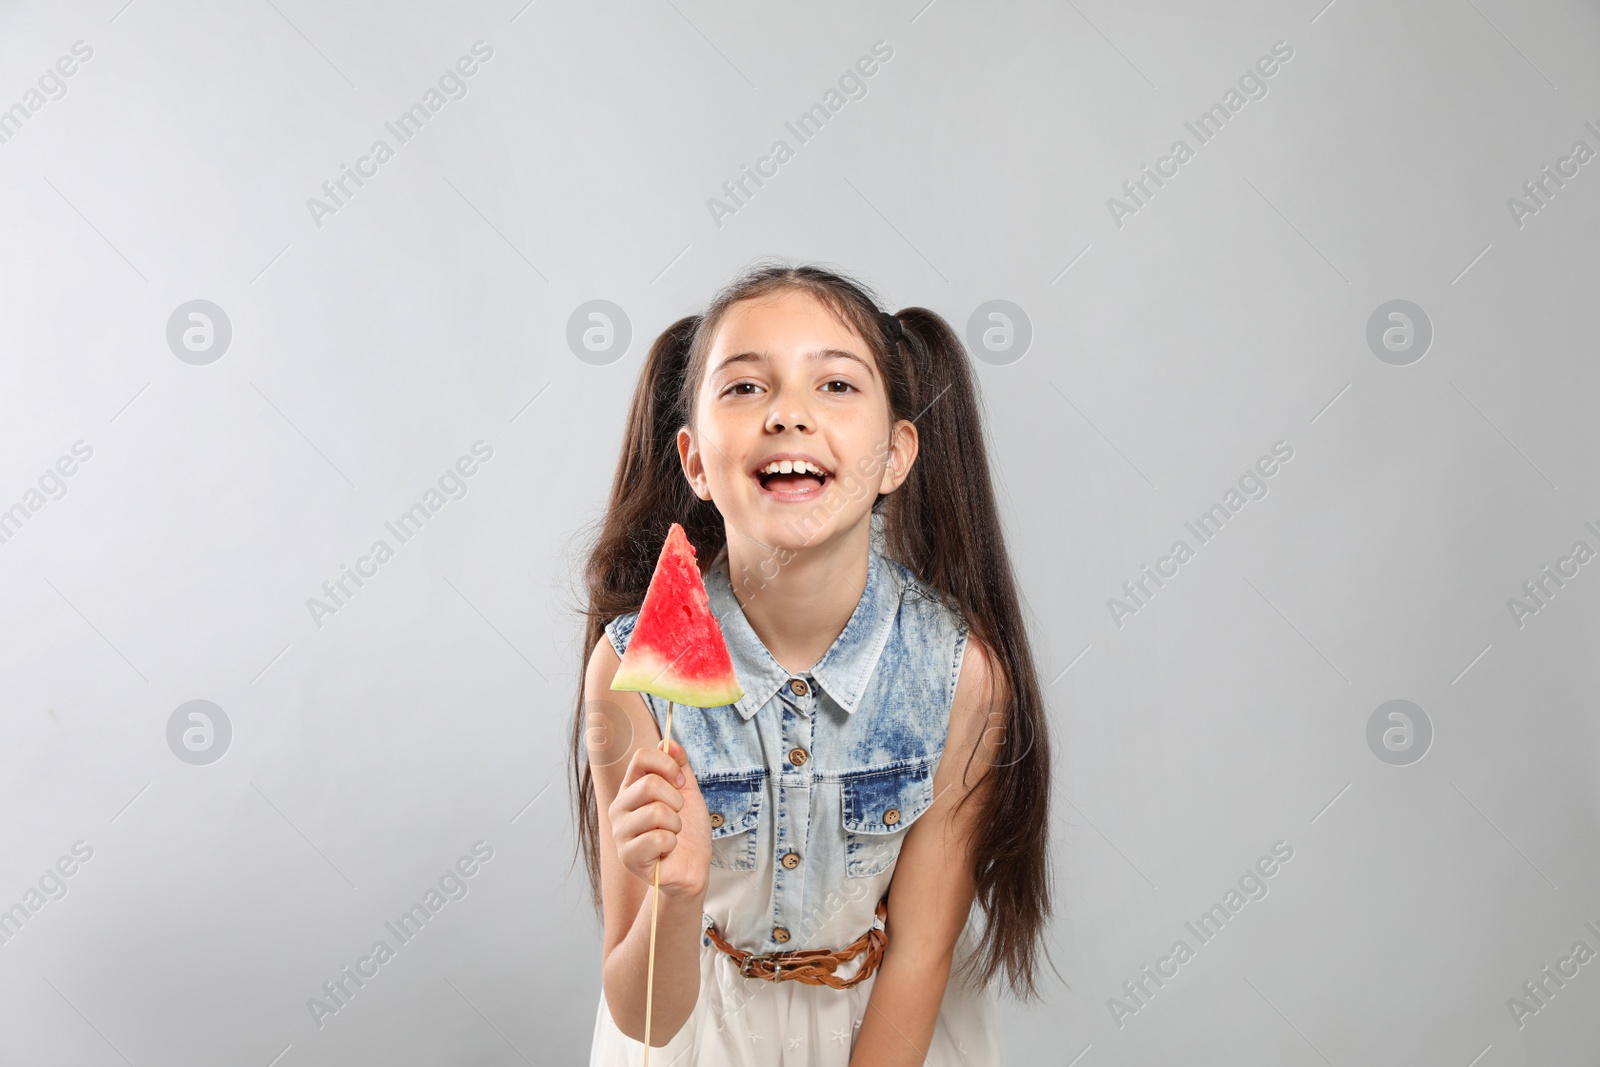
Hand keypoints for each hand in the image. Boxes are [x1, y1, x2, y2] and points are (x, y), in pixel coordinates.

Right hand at [608, 738, 710, 897]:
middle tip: (678, 814)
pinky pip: (659, 838)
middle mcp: (619, 808)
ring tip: (672, 834)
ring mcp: (620, 833)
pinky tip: (667, 851)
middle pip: (649, 784)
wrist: (692, 867)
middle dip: (676, 800)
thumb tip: (669, 742)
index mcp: (631, 788)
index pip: (641, 757)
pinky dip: (673, 843)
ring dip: (676, 824)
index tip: (680, 782)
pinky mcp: (628, 857)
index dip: (668, 765)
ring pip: (656, 812)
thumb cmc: (688, 830)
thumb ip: (679, 766)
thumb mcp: (687, 791)